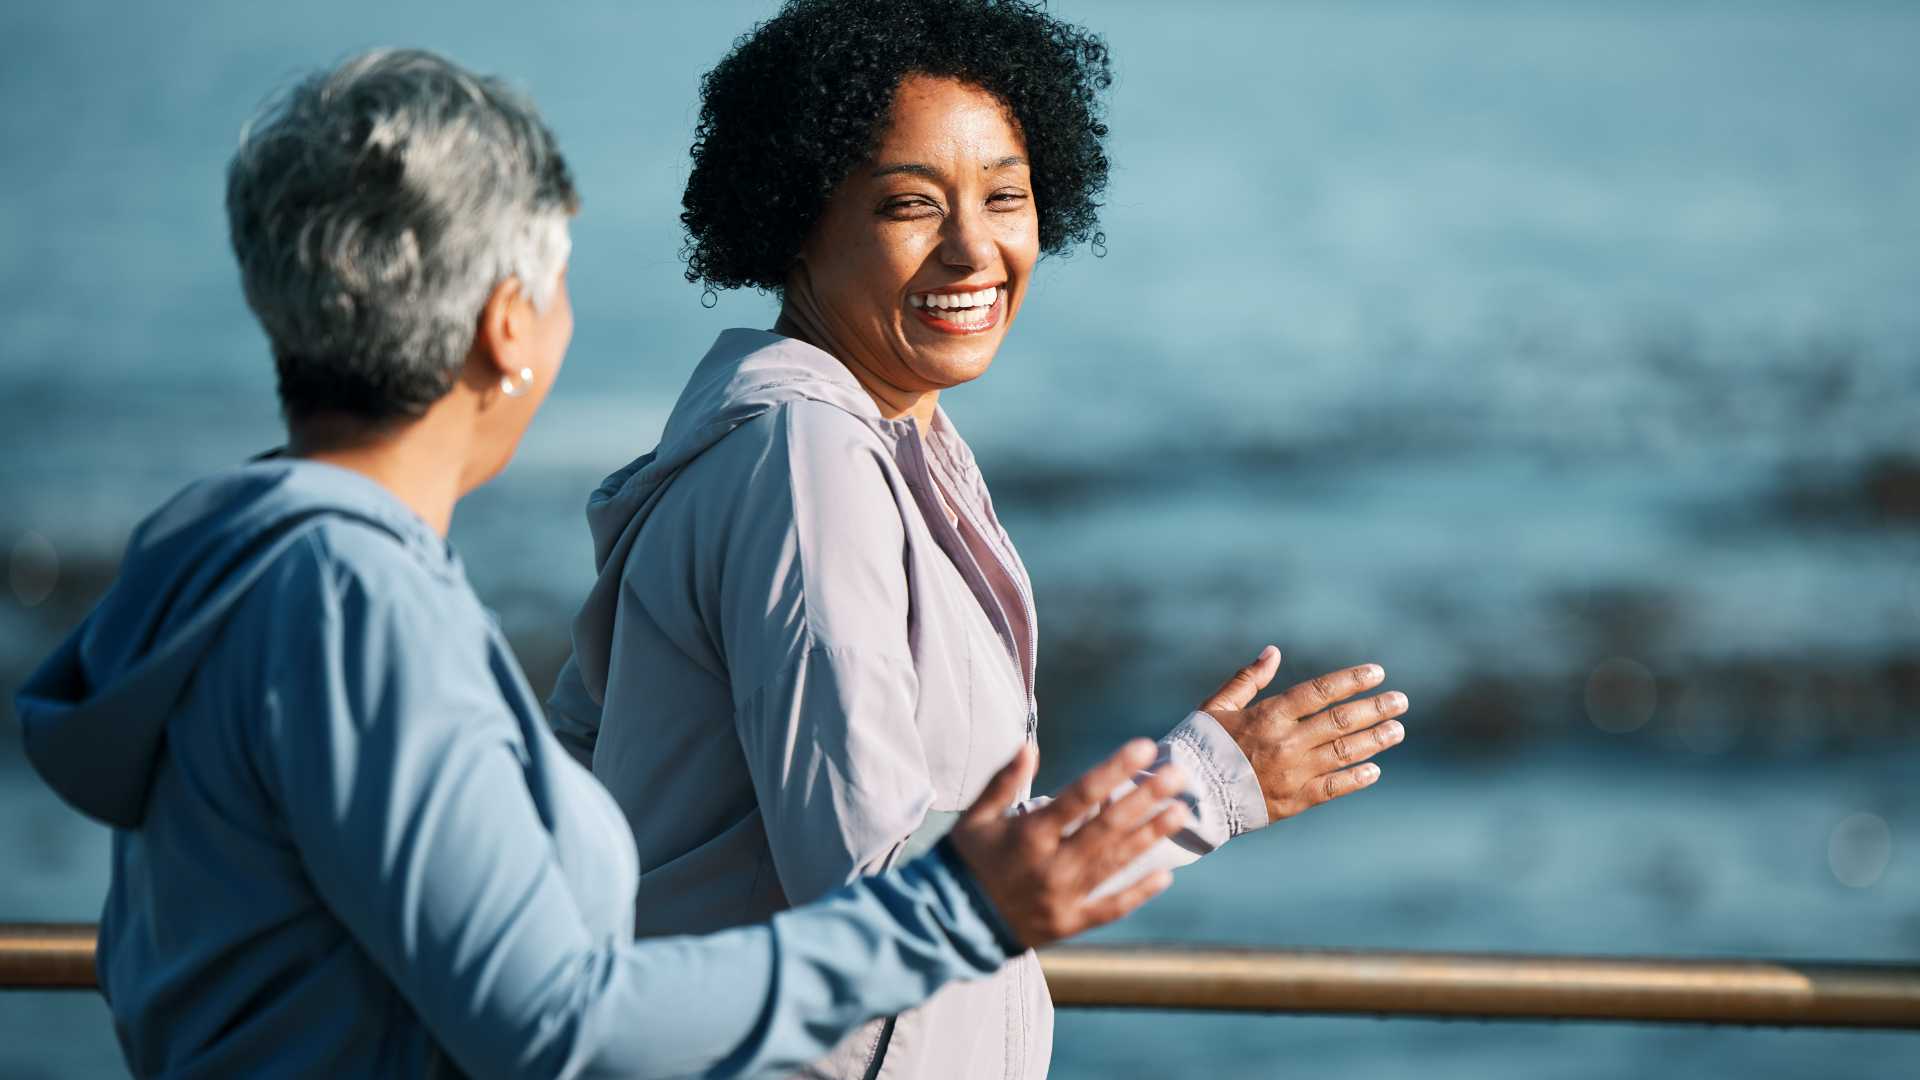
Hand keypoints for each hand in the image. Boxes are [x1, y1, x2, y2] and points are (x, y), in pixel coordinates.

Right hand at [947, 740, 1188, 949]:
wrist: (952, 923)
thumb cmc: (966, 860)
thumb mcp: (976, 817)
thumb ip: (1003, 781)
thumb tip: (1028, 745)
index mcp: (1028, 835)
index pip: (1080, 795)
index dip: (1114, 769)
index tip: (1145, 747)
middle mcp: (1051, 866)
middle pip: (1108, 827)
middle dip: (1146, 798)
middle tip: (1180, 775)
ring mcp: (1063, 898)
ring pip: (1116, 863)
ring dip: (1151, 836)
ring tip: (1181, 813)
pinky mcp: (1069, 924)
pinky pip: (1110, 908)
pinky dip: (1138, 893)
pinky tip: (1167, 876)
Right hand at [1200, 646, 1406, 821]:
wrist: (1193, 796)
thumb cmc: (1202, 745)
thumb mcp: (1217, 705)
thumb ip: (1248, 678)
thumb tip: (1273, 652)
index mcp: (1268, 715)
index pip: (1320, 692)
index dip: (1351, 681)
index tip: (1377, 673)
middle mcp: (1286, 742)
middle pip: (1341, 721)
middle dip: (1375, 709)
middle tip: (1400, 701)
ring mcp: (1293, 773)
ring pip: (1344, 753)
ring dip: (1375, 740)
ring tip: (1397, 730)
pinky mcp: (1294, 801)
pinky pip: (1333, 788)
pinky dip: (1356, 778)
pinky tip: (1375, 769)